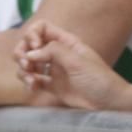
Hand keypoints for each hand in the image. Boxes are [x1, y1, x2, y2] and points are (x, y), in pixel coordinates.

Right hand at [14, 20, 131, 110]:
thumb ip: (54, 52)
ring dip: (23, 70)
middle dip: (22, 52)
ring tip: (31, 81)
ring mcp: (54, 70)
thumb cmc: (99, 79)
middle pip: (30, 45)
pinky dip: (28, 82)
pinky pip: (33, 81)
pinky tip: (33, 87)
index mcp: (67, 42)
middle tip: (26, 64)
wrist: (109, 103)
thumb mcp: (77, 61)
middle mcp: (58, 54)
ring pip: (29, 64)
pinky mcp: (53, 87)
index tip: (35, 46)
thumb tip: (30, 52)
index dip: (33, 34)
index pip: (42, 28)